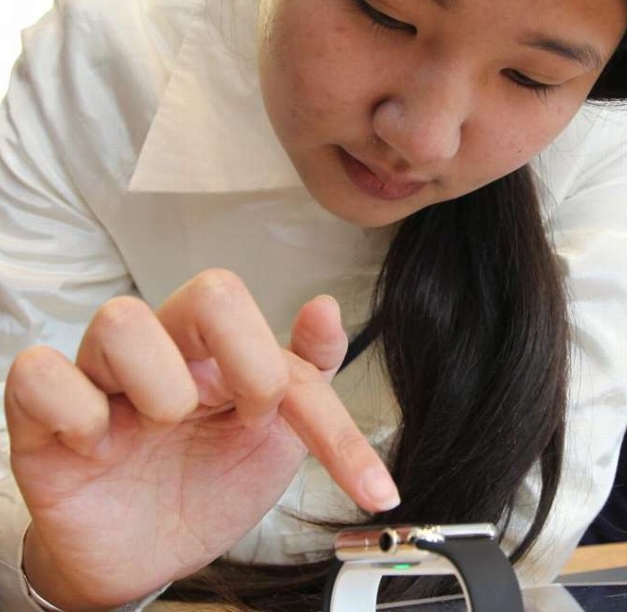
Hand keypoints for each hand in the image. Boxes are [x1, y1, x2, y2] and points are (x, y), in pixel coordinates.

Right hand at [4, 270, 398, 610]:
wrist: (147, 558)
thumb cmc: (208, 486)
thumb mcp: (277, 440)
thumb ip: (309, 376)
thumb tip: (328, 306)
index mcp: (224, 353)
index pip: (284, 336)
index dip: (319, 403)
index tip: (360, 482)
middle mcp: (167, 350)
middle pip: (211, 293)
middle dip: (250, 361)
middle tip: (248, 419)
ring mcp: (103, 376)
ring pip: (122, 321)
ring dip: (164, 388)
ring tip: (164, 429)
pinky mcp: (43, 414)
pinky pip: (42, 375)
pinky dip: (79, 412)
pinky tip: (100, 446)